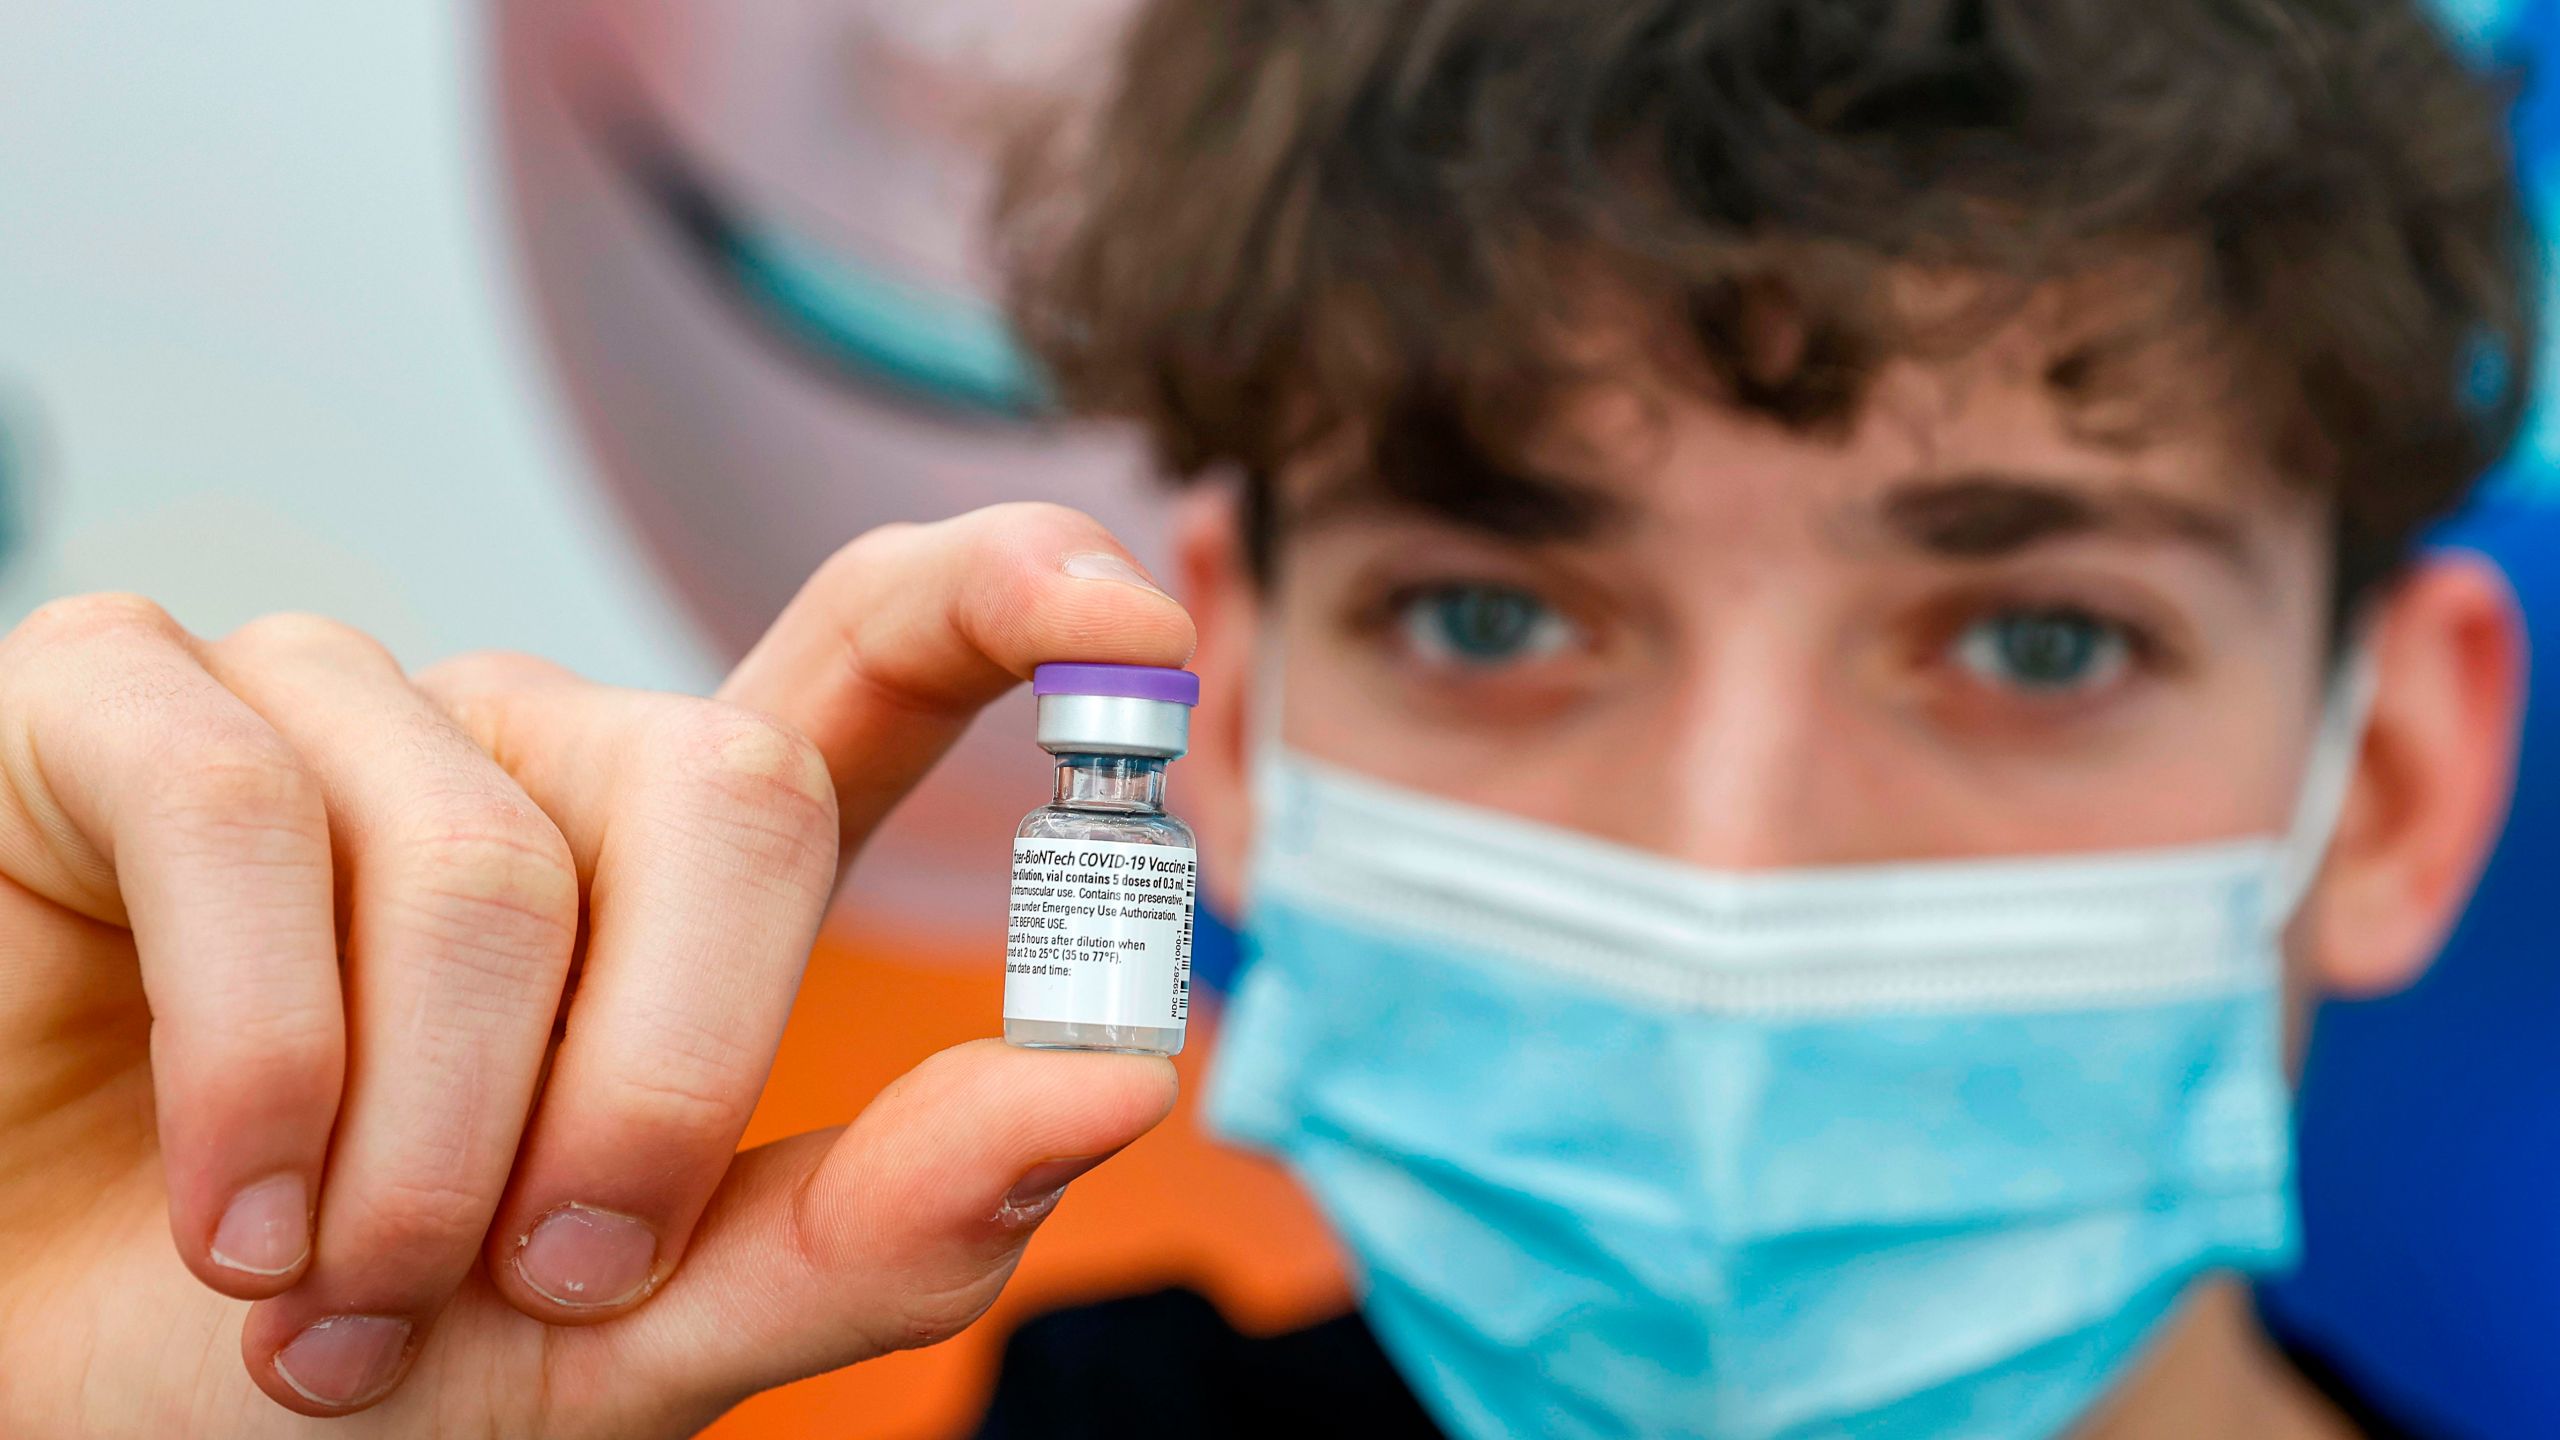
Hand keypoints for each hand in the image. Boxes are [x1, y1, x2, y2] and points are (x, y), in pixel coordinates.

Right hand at [0, 504, 1193, 1435]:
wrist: (59, 1407)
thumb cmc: (352, 1355)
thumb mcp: (643, 1333)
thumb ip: (876, 1222)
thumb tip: (1121, 1076)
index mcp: (674, 869)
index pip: (872, 658)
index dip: (1008, 601)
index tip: (1138, 620)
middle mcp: (523, 753)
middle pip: (734, 789)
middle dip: (663, 1082)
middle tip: (546, 1274)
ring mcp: (324, 709)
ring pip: (485, 854)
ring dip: (424, 1145)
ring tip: (332, 1288)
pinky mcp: (113, 700)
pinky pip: (241, 807)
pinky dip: (255, 1065)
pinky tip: (225, 1213)